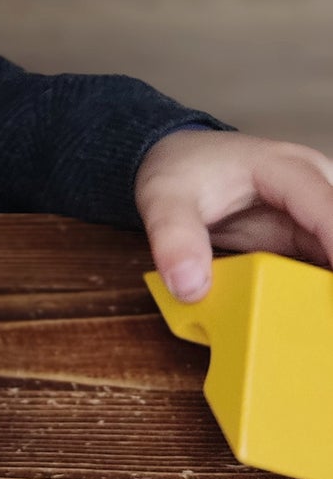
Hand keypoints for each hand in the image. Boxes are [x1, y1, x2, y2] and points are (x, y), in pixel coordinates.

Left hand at [135, 128, 332, 302]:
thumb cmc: (178, 171)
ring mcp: (316, 211)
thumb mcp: (163, 200)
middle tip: (323, 311)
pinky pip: (329, 263)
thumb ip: (174, 239)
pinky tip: (315, 312)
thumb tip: (190, 287)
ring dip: (330, 280)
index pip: (328, 208)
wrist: (176, 163)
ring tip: (319, 315)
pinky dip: (324, 286)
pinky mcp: (311, 235)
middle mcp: (314, 183)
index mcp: (285, 167)